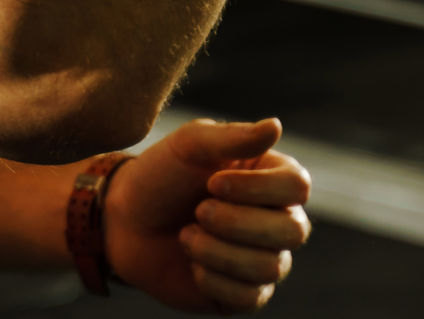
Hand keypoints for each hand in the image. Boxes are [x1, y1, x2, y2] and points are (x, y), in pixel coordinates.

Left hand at [102, 118, 312, 312]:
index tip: (212, 182)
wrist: (125, 222)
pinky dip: (213, 279)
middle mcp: (277, 219)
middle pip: (293, 230)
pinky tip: (193, 264)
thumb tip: (276, 126)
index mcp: (271, 177)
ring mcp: (264, 258)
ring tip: (187, 235)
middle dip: (236, 223)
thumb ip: (233, 137)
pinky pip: (248, 297)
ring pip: (269, 267)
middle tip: (198, 211)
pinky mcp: (244, 294)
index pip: (298, 186)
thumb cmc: (161, 175)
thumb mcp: (189, 145)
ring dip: (217, 251)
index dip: (258, 189)